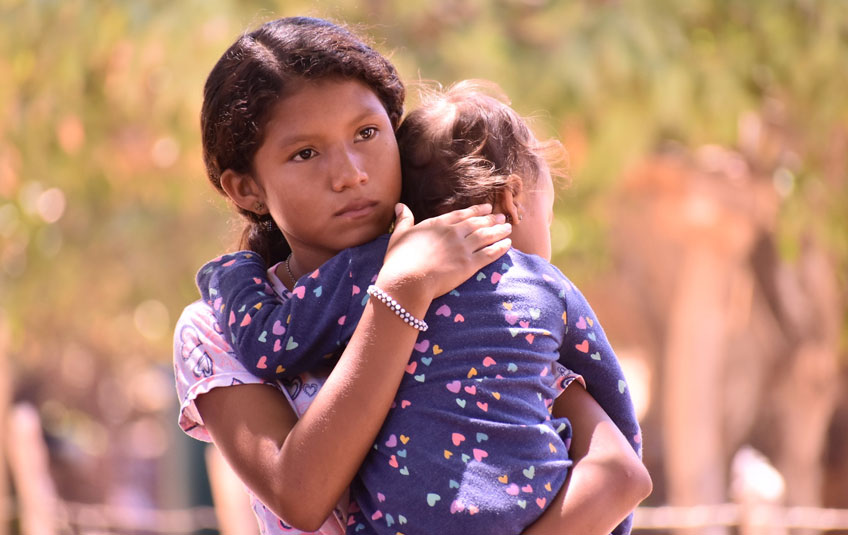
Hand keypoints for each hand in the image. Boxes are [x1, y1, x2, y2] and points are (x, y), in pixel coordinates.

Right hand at [378, 203, 511, 300]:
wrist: (408, 280)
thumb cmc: (399, 260)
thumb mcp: (398, 236)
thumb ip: (403, 220)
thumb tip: (400, 206)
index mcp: (437, 225)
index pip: (460, 215)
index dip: (475, 211)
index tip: (486, 208)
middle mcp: (453, 233)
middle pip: (477, 223)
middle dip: (491, 219)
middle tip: (501, 217)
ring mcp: (462, 248)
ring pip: (486, 236)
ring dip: (499, 231)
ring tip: (508, 228)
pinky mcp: (469, 265)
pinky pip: (489, 254)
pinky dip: (500, 248)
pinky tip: (508, 244)